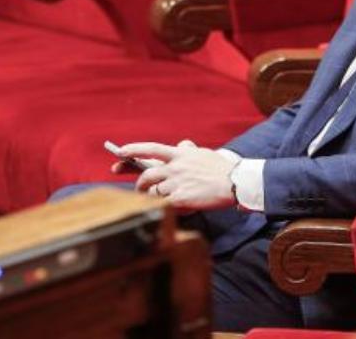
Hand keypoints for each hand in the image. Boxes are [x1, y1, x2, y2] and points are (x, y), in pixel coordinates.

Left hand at [119, 141, 237, 210]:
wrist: (235, 182)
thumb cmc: (221, 169)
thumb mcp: (203, 153)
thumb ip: (189, 150)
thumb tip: (182, 144)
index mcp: (180, 154)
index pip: (151, 148)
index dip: (133, 149)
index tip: (120, 151)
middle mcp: (176, 166)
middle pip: (147, 174)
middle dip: (139, 183)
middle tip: (139, 188)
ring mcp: (178, 182)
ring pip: (153, 191)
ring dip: (150, 198)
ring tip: (153, 201)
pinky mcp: (182, 197)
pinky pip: (164, 204)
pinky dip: (163, 207)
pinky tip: (169, 209)